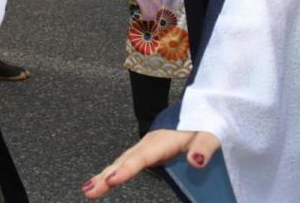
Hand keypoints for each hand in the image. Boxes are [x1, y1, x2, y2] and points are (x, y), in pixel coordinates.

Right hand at [82, 129, 220, 197]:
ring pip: (122, 161)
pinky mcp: (148, 151)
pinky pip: (127, 162)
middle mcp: (149, 143)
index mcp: (162, 140)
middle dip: (105, 176)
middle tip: (88, 190)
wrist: (200, 108)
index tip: (112, 180)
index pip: (142, 157)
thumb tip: (196, 162)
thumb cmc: (205, 123)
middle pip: (124, 161)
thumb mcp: (211, 134)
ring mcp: (147, 147)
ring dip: (105, 175)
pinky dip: (113, 171)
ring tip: (89, 189)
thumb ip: (204, 147)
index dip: (126, 169)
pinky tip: (105, 180)